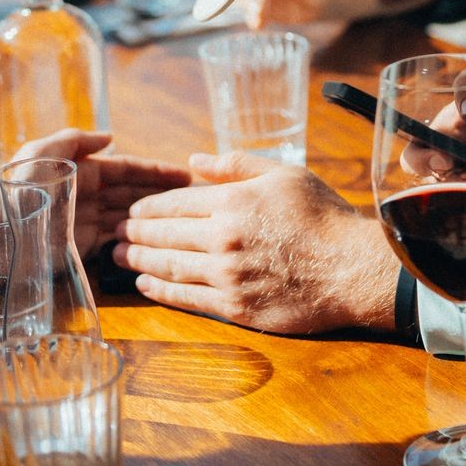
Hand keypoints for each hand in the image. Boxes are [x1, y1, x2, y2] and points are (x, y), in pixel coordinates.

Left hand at [9, 128, 189, 257]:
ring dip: (153, 216)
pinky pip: (115, 241)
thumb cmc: (15, 190)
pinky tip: (157, 241)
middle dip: (162, 193)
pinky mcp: (82, 246)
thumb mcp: (40, 153)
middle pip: (132, 192)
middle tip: (196, 199)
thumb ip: (75, 140)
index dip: (155, 171)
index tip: (185, 175)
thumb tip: (110, 137)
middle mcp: (88, 194)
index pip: (127, 169)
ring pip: (128, 216)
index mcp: (80, 169)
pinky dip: (135, 239)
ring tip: (185, 221)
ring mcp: (87, 221)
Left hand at [114, 151, 398, 333]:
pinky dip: (161, 291)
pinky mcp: (236, 307)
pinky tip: (145, 286)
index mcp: (232, 201)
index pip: (175, 201)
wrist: (352, 269)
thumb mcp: (283, 174)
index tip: (132, 209)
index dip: (148, 207)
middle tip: (113, 233)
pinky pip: (188, 298)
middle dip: (134, 234)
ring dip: (138, 262)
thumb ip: (235, 163)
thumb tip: (194, 158)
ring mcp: (227, 276)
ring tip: (117, 258)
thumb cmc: (322, 217)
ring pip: (169, 267)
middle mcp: (223, 238)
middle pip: (164, 235)